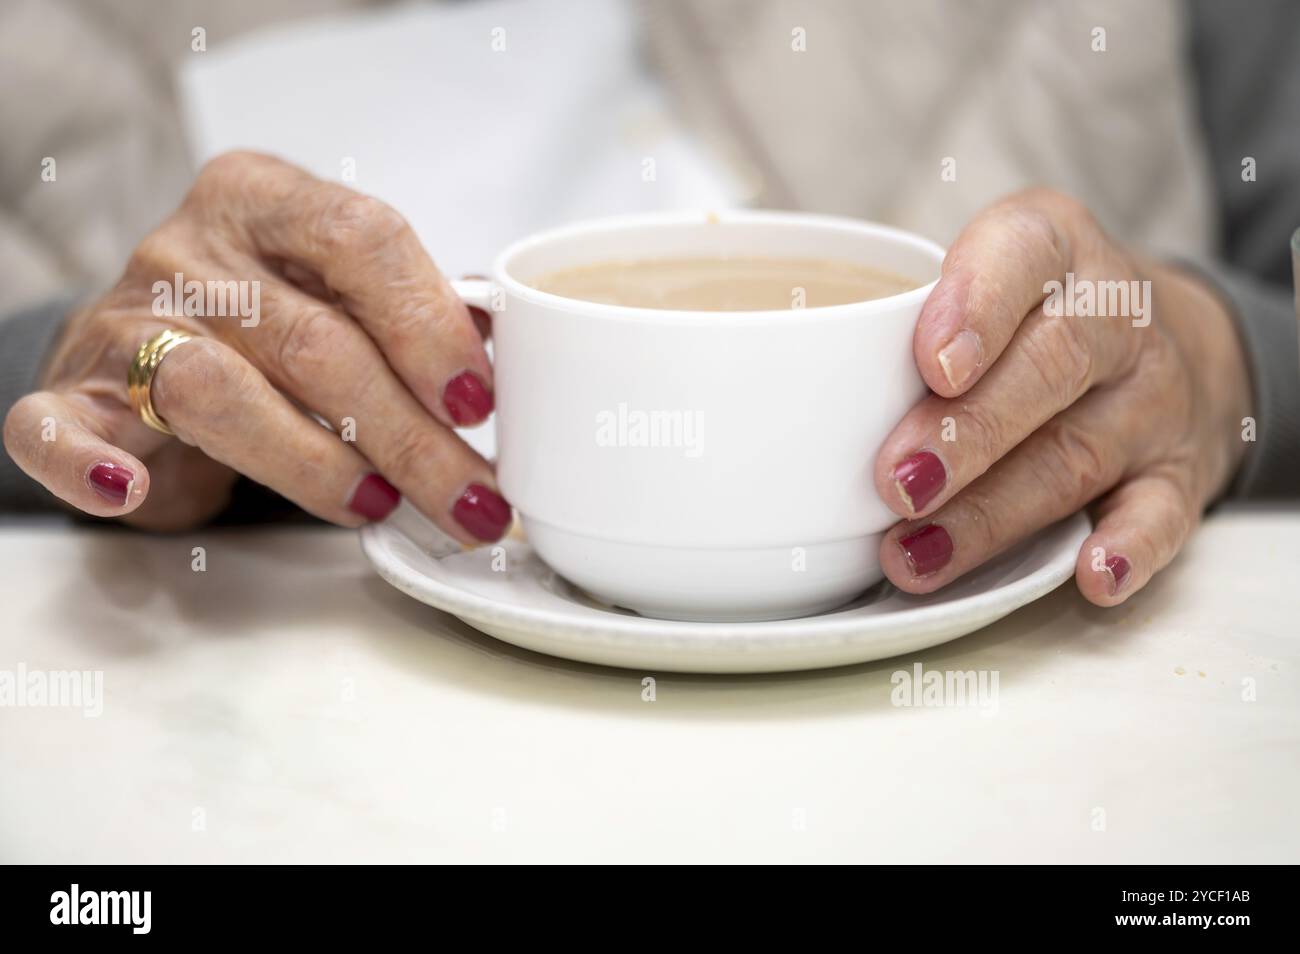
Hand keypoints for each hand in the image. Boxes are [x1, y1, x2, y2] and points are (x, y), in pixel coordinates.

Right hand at [2, 152, 510, 540]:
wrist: (140, 347)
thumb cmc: (264, 321)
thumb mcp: (340, 291)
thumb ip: (408, 307)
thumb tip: (500, 341)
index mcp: (268, 200)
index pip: (362, 237)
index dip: (428, 325)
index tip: (479, 404)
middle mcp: (192, 249)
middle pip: (315, 341)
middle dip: (409, 437)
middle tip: (471, 500)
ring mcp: (125, 319)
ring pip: (220, 393)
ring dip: (317, 466)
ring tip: (379, 508)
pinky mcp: (72, 392)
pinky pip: (59, 426)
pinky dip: (89, 463)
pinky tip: (133, 490)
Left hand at [874, 188, 1252, 604]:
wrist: (1166, 342)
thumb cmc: (1028, 317)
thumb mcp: (978, 279)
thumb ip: (905, 323)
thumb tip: (798, 414)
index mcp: (1054, 248)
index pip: (1023, 255)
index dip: (978, 308)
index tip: (932, 364)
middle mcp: (1115, 317)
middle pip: (1048, 368)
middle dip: (966, 433)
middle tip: (895, 483)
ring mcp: (1151, 399)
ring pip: (1076, 455)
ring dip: (991, 515)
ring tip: (916, 555)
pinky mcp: (1177, 472)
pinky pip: (1163, 511)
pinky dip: (1129, 547)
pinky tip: (1091, 575)